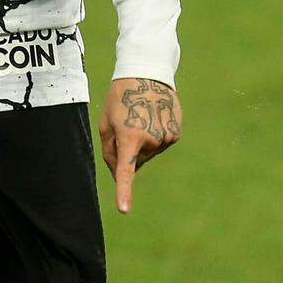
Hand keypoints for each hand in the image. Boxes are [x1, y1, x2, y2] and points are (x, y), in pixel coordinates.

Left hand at [100, 78, 181, 212]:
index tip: (124, 209)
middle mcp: (151, 140)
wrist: (147, 73)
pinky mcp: (176, 133)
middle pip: (137, 160)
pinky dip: (156, 137)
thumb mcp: (106, 123)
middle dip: (130, 150)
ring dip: (143, 142)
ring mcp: (166, 137)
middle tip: (127, 124)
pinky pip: (161, 144)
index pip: (126, 170)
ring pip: (150, 153)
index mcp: (130, 137)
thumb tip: (120, 173)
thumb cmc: (120, 97)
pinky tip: (154, 118)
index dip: (124, 191)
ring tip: (142, 117)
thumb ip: (110, 152)